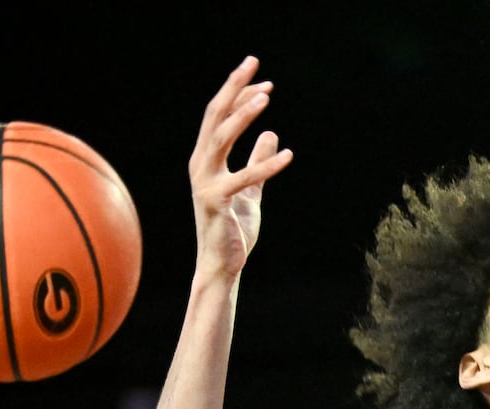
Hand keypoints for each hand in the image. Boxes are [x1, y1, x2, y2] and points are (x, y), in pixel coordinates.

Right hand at [189, 55, 293, 279]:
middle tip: (253, 64)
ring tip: (265, 96)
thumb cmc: (233, 228)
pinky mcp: (216, 202)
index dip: (237, 93)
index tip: (259, 73)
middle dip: (234, 88)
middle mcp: (201, 165)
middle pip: (215, 117)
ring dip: (242, 115)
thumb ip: (258, 161)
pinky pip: (243, 179)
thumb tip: (271, 135)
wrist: (222, 263)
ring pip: (220, 139)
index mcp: (207, 159)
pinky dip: (265, 166)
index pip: (219, 116)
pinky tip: (288, 156)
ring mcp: (205, 182)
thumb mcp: (252, 190)